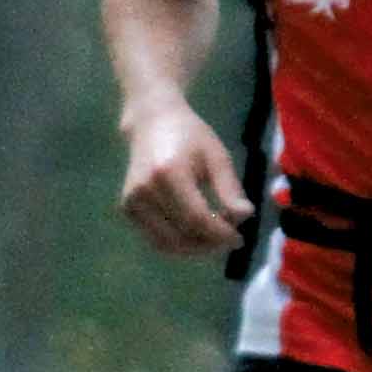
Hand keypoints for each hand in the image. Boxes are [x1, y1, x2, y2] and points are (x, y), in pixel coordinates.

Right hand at [119, 105, 253, 255]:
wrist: (152, 123)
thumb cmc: (190, 137)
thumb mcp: (216, 157)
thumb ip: (230, 188)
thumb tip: (245, 217)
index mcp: (169, 173)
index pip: (196, 217)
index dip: (219, 234)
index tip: (239, 238)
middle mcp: (145, 190)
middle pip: (181, 234)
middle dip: (210, 244)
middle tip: (229, 240)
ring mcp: (132, 201)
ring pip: (166, 243)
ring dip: (194, 249)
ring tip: (214, 240)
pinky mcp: (127, 208)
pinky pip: (154, 238)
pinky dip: (177, 245)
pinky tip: (195, 237)